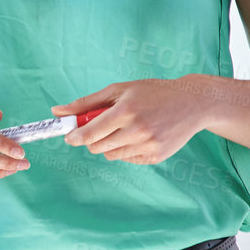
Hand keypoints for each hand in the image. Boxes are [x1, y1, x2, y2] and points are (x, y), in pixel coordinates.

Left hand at [54, 80, 207, 163]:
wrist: (192, 103)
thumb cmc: (153, 92)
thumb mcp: (119, 90)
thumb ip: (86, 103)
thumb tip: (57, 112)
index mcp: (125, 111)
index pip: (90, 133)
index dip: (75, 136)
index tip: (69, 136)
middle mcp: (137, 131)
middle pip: (97, 147)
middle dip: (93, 139)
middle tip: (103, 126)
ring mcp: (148, 145)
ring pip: (110, 155)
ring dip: (110, 144)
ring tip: (125, 128)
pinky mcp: (156, 156)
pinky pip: (128, 159)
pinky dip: (126, 149)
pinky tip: (140, 135)